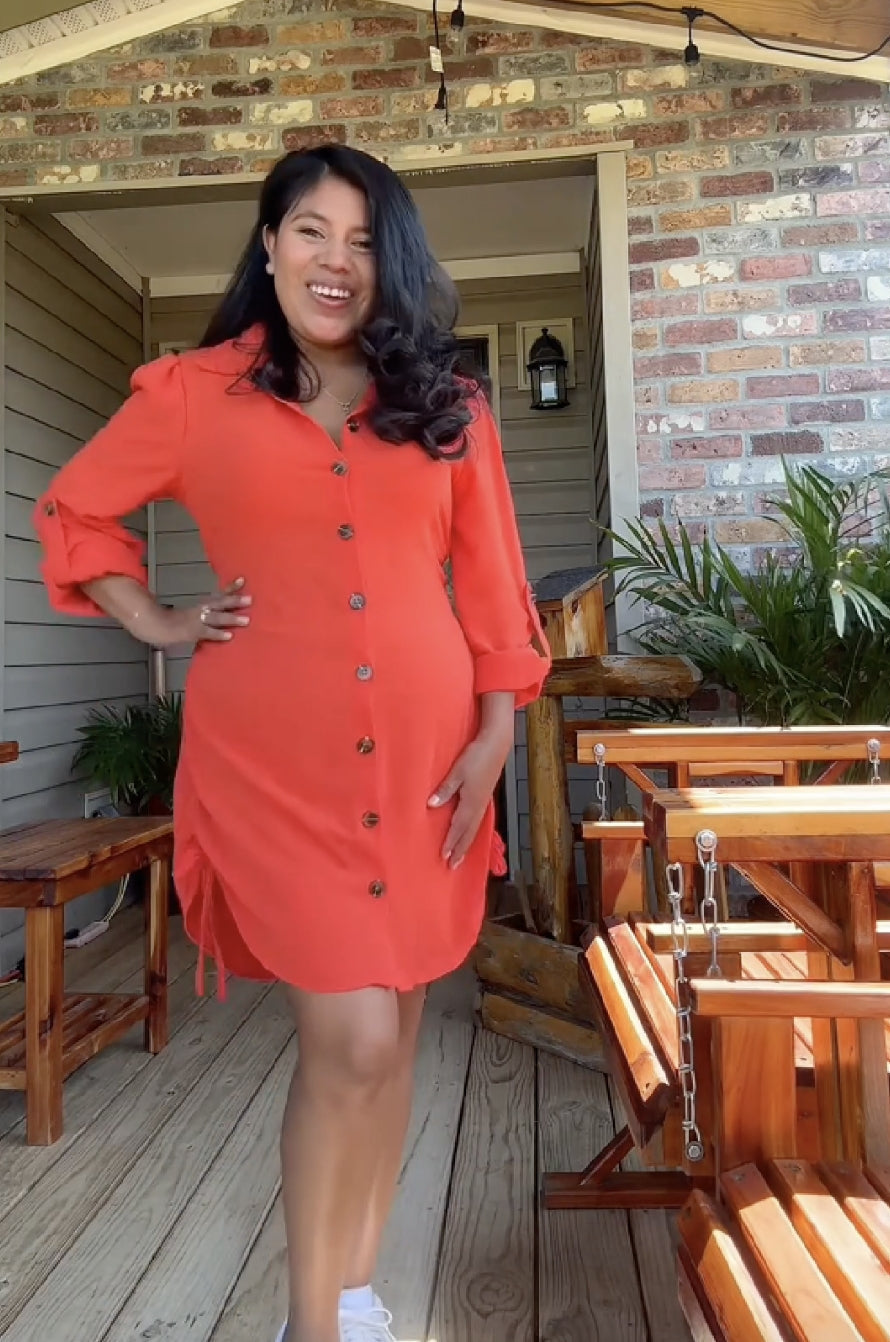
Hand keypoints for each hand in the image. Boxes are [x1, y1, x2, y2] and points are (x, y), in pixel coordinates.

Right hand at [156, 577, 251, 647]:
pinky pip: (208, 633)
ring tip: (247, 620)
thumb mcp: (190, 615)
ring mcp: (197, 621)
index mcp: (202, 605)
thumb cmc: (172, 621)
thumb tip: (216, 616)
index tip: (243, 580)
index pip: (220, 595)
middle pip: (220, 603)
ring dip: (231, 619)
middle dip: (235, 601)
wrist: (156, 625)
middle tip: (250, 599)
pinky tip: (230, 636)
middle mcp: (201, 610)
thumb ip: (204, 616)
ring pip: (217, 618)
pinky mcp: (194, 632)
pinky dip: (218, 634)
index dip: (232, 588)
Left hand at [428, 730, 511, 868]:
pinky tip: (469, 833)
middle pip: (468, 833)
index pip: (458, 827)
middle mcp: (478, 806)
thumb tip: (431, 805)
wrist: (496, 744)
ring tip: (460, 856)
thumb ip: (445, 789)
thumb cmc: (476, 756)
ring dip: (466, 844)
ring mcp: (484, 802)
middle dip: (460, 850)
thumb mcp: (457, 772)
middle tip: (452, 866)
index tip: (443, 857)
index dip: (451, 842)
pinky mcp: (485, 796)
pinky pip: (478, 821)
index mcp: (471, 802)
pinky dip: (472, 832)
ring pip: (474, 829)